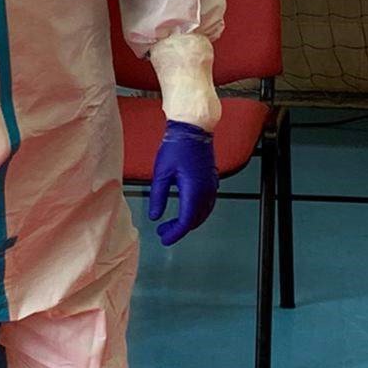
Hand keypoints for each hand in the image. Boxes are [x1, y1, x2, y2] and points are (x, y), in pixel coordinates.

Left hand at [149, 122, 218, 247]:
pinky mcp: (212, 181)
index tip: (163, 238)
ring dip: (189, 222)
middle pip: (196, 220)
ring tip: (171, 224)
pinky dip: (196, 212)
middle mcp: (206, 191)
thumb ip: (158, 197)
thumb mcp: (161, 173)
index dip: (175, 233)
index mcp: (193, 190)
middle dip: (179, 229)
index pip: (186, 221)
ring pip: (203, 213)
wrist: (193, 129)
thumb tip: (155, 216)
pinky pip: (207, 204)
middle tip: (162, 231)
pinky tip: (185, 210)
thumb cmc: (176, 147)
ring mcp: (211, 186)